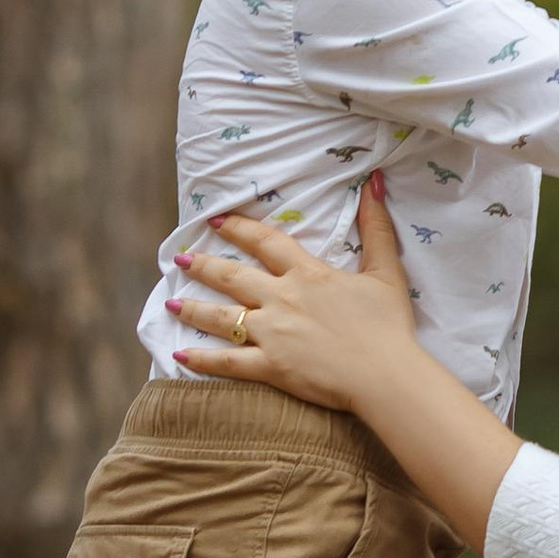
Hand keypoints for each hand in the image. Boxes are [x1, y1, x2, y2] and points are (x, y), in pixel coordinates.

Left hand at [171, 181, 418, 407]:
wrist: (385, 374)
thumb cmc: (387, 326)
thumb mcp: (386, 271)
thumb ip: (376, 228)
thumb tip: (372, 183)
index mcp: (307, 274)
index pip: (266, 243)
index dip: (240, 229)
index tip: (217, 221)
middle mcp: (281, 299)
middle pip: (233, 277)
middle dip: (204, 266)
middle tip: (181, 258)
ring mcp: (271, 334)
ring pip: (221, 318)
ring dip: (192, 309)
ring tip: (170, 303)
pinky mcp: (270, 366)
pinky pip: (227, 362)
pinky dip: (202, 360)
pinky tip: (179, 356)